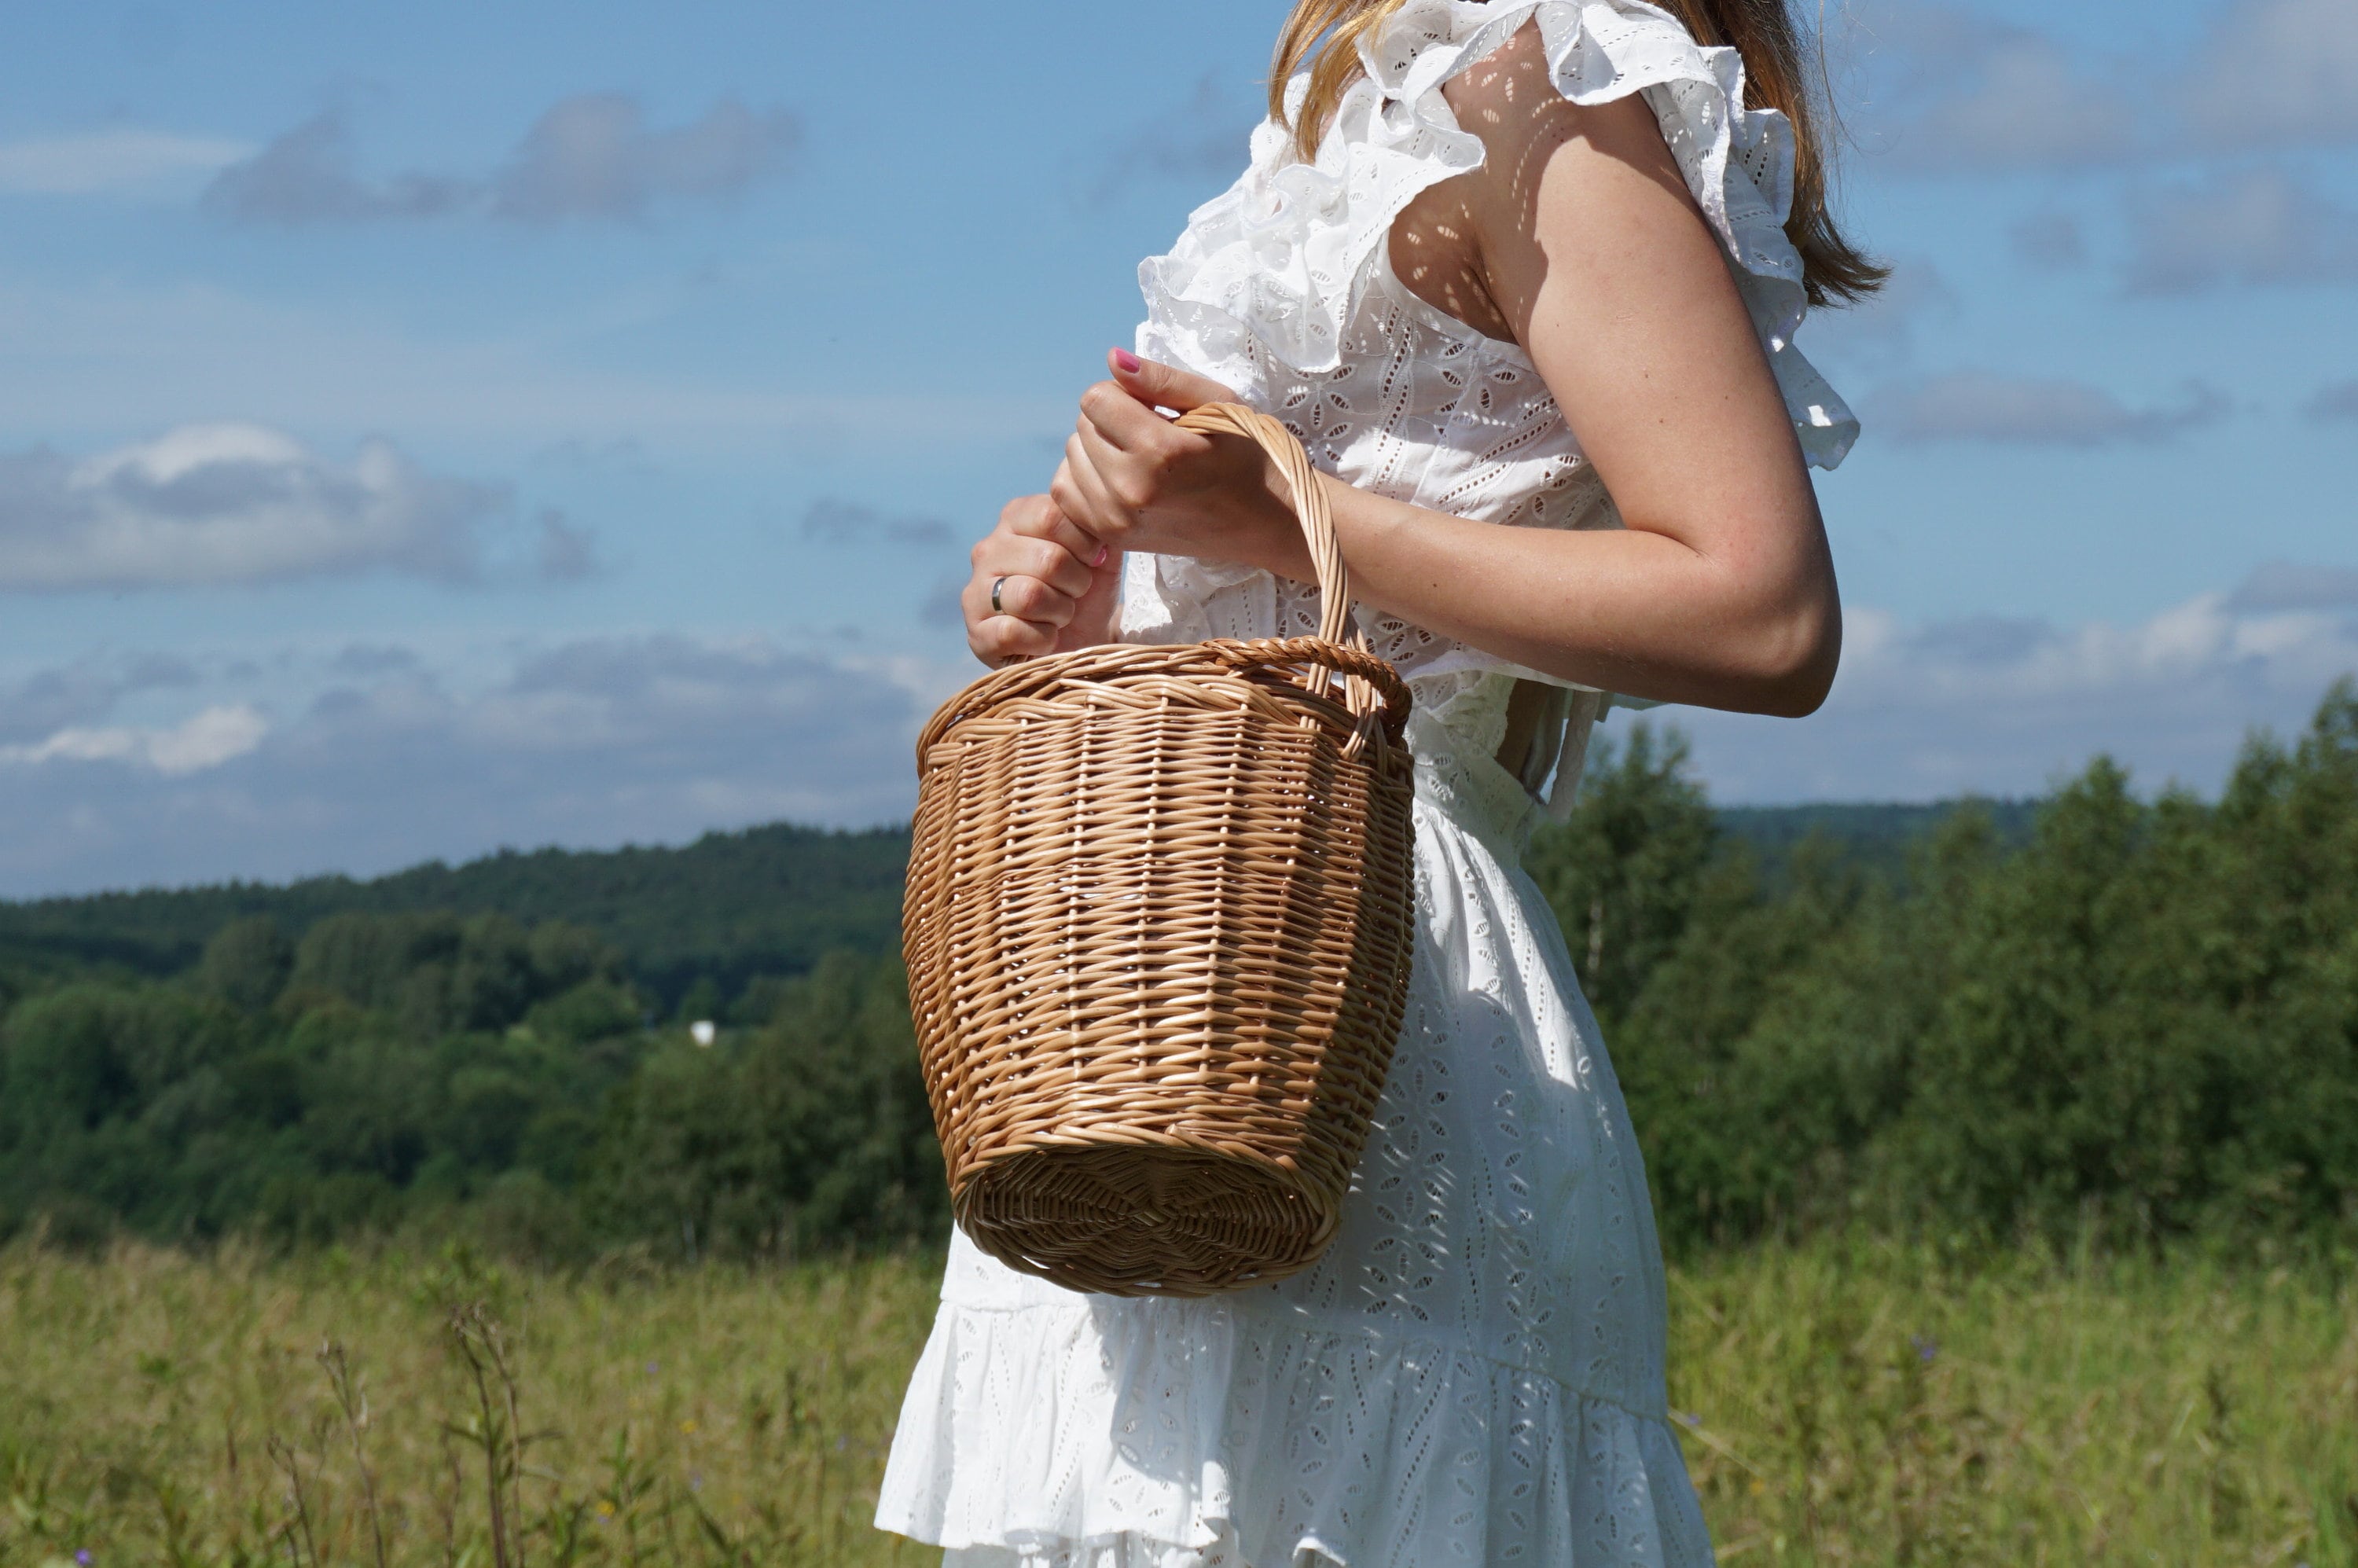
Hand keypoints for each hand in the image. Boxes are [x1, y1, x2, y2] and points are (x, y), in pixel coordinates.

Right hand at [961, 494, 1121, 665]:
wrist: (1081, 641)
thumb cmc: (1087, 591)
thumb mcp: (1101, 551)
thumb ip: (1097, 524)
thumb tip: (1097, 512)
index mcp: (1014, 519)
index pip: (1049, 516)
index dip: (1084, 542)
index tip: (1094, 559)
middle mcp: (987, 551)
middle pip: (1046, 559)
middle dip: (1077, 582)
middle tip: (1077, 593)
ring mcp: (975, 593)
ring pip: (1029, 595)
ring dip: (1061, 612)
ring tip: (1062, 616)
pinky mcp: (977, 635)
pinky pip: (1012, 632)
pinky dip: (1042, 640)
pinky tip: (1046, 639)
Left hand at [1048, 349, 1314, 579]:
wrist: (1269, 522)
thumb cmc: (1250, 455)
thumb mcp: (1219, 403)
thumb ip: (1161, 379)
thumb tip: (1112, 359)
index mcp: (1159, 452)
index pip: (1095, 399)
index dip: (1122, 394)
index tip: (1153, 407)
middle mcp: (1131, 490)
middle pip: (1081, 427)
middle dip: (1110, 421)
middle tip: (1151, 433)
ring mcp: (1118, 520)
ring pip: (1071, 459)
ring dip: (1097, 450)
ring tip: (1139, 457)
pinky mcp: (1114, 539)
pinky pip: (1067, 494)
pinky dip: (1086, 479)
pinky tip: (1120, 477)